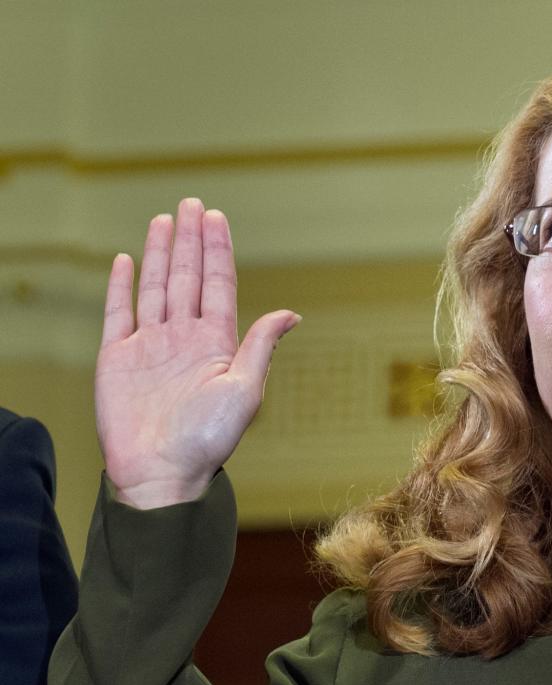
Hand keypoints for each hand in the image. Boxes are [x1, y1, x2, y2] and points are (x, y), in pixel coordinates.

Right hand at [96, 198, 299, 508]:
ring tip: (164, 220)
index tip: (215, 217)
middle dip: (190, 240)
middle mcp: (184, 338)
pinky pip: (118, 314)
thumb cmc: (208, 439)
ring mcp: (150, 346)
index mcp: (216, 343)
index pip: (217, 285)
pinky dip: (121, 287)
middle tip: (191, 203)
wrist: (162, 472)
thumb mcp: (245, 389)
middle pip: (187, 277)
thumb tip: (291, 313)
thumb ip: (260, 345)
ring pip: (155, 287)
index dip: (217, 251)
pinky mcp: (117, 358)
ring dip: (160, 253)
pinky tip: (127, 261)